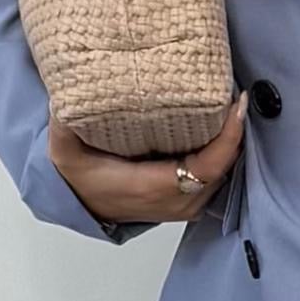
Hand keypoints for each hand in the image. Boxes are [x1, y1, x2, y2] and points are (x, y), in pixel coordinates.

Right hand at [49, 100, 247, 229]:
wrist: (81, 203)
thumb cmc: (79, 177)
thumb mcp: (65, 149)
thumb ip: (65, 121)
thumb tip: (67, 94)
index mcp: (152, 186)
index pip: (208, 165)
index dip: (229, 136)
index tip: (234, 103)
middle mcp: (175, 201)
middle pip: (223, 167)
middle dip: (233, 132)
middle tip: (233, 95)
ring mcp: (184, 206)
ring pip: (223, 173)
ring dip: (230, 143)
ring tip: (229, 107)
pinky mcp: (187, 203)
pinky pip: (215, 178)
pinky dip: (222, 155)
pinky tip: (220, 129)